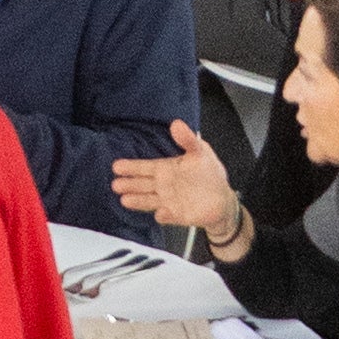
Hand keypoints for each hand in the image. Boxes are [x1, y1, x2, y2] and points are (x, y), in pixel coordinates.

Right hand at [109, 122, 244, 245]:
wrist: (222, 200)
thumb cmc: (209, 174)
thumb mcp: (201, 152)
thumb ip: (187, 140)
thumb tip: (176, 123)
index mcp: (166, 169)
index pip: (144, 167)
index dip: (131, 167)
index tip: (116, 166)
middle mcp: (163, 185)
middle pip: (142, 184)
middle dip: (129, 184)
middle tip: (115, 184)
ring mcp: (168, 201)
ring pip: (148, 200)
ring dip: (137, 200)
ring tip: (124, 199)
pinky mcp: (176, 215)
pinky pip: (167, 215)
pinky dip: (163, 215)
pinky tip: (159, 213)